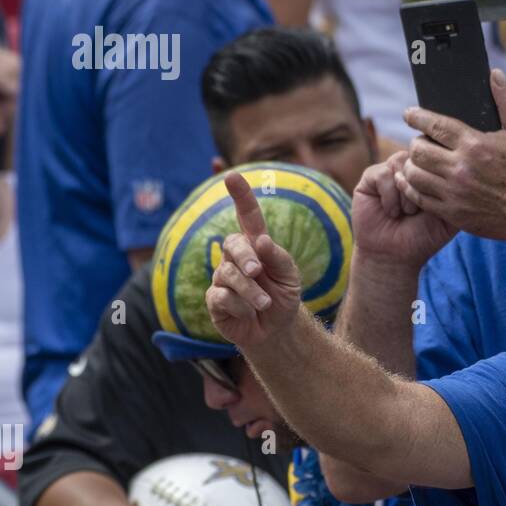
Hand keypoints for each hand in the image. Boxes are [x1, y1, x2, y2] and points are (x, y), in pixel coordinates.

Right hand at [205, 173, 303, 348]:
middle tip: (258, 272)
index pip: (247, 215)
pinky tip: (249, 312)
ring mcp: (222, 277)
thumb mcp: (290, 276)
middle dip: (246, 258)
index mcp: (256, 245)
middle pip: (232, 244)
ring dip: (250, 290)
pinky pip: (221, 296)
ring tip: (265, 303)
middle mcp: (236, 257)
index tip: (231, 176)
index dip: (240, 196)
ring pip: (228, 274)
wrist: (276, 329)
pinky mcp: (214, 299)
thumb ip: (279, 257)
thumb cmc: (284, 296)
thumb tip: (261, 240)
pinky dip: (240, 305)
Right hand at [352, 150, 456, 267]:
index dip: (438, 184)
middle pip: (421, 159)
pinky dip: (390, 197)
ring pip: (402, 164)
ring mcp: (391, 170)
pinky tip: (392, 212)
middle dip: (422, 189)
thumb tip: (464, 171)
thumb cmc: (423, 237)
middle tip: (418, 213)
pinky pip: (384, 174)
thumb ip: (458, 194)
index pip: (439, 159)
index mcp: (431, 173)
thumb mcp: (449, 216)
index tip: (433, 210)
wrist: (394, 256)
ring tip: (406, 213)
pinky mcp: (371, 177)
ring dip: (406, 195)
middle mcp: (411, 168)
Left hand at [399, 68, 505, 242]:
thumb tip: (495, 74)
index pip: (435, 125)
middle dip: (415, 141)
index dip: (417, 117)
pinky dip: (410, 187)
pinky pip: (419, 198)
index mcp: (475, 145)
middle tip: (421, 140)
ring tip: (418, 161)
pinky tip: (412, 181)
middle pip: (418, 150)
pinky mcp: (452, 213)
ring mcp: (454, 193)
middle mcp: (460, 168)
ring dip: (411, 164)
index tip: (409, 114)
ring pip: (414, 174)